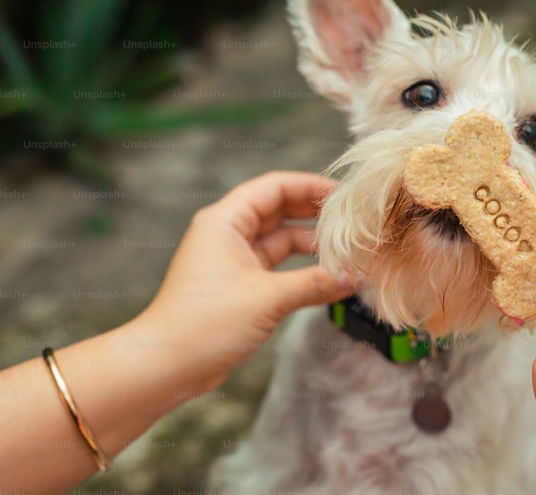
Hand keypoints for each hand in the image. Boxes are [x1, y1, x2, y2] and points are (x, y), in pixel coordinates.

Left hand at [131, 171, 353, 392]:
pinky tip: (327, 274)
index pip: (274, 187)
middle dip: (313, 213)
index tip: (343, 195)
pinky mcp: (239, 285)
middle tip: (351, 219)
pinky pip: (277, 265)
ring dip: (310, 243)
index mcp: (225, 221)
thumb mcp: (267, 298)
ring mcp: (233, 260)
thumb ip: (313, 284)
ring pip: (280, 239)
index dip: (309, 186)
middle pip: (278, 209)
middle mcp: (227, 234)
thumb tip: (350, 278)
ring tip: (345, 248)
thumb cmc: (204, 324)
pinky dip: (301, 268)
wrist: (166, 366)